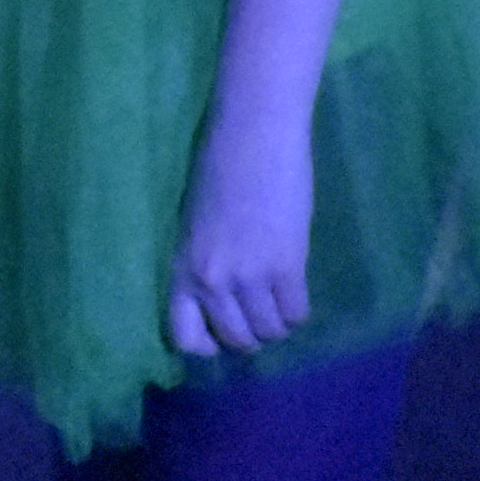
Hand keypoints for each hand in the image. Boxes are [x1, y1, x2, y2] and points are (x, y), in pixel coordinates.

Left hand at [167, 112, 315, 357]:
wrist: (252, 136)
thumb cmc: (219, 170)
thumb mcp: (195, 225)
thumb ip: (204, 263)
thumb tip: (220, 302)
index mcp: (181, 266)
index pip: (184, 337)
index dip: (208, 344)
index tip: (221, 331)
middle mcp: (210, 278)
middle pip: (235, 340)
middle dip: (250, 334)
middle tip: (260, 313)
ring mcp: (248, 275)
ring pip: (269, 332)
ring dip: (277, 323)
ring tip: (279, 300)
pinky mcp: (286, 266)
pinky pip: (296, 314)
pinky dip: (299, 311)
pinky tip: (296, 290)